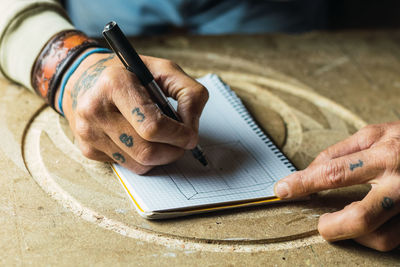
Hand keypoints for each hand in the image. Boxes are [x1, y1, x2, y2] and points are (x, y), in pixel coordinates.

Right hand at [57, 51, 207, 173]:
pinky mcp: (87, 149)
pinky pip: (127, 166)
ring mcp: (89, 132)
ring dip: (160, 157)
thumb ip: (189, 93)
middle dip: (173, 151)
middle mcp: (96, 109)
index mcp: (116, 84)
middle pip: (147, 151)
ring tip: (162, 139)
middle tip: (181, 142)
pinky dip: (143, 159)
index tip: (190, 136)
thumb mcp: (164, 70)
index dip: (178, 136)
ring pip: (139, 164)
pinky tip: (140, 139)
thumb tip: (191, 128)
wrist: (85, 79)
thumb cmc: (131, 75)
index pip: (153, 126)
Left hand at [274, 121, 399, 250]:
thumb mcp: (375, 133)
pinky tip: (366, 224)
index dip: (302, 184)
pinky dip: (373, 236)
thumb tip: (311, 169)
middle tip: (320, 223)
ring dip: (354, 234)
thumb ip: (341, 151)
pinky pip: (394, 239)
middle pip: (360, 217)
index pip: (332, 172)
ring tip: (343, 221)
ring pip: (380, 237)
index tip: (282, 190)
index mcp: (385, 155)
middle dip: (331, 226)